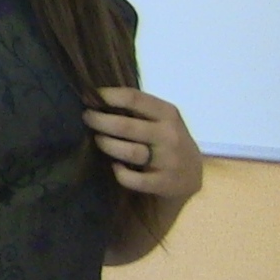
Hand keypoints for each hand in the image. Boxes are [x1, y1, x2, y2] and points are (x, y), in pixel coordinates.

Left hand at [84, 87, 203, 198]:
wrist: (193, 175)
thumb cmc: (167, 140)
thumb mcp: (161, 120)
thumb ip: (138, 110)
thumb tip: (97, 98)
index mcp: (168, 113)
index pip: (134, 98)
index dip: (107, 96)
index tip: (88, 96)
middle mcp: (170, 135)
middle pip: (125, 126)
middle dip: (99, 121)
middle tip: (86, 118)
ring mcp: (169, 160)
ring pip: (129, 151)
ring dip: (107, 145)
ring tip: (98, 140)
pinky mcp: (164, 183)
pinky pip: (133, 179)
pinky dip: (119, 173)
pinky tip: (115, 167)